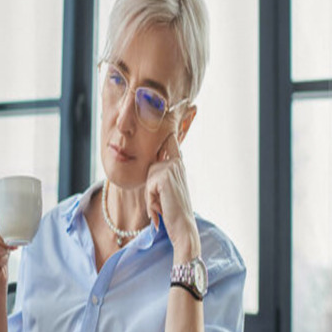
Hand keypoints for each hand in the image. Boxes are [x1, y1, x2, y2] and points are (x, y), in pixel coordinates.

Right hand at [0, 202, 12, 296]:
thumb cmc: (3, 245)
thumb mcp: (6, 227)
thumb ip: (11, 216)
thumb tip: (30, 210)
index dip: (7, 218)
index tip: (17, 222)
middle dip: (8, 238)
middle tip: (14, 241)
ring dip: (4, 251)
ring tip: (6, 251)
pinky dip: (1, 263)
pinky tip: (1, 261)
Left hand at [145, 133, 200, 260]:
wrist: (183, 229)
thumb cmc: (173, 213)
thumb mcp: (164, 191)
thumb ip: (159, 177)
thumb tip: (154, 166)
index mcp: (178, 164)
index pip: (170, 139)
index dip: (169, 125)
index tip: (179, 102)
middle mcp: (176, 163)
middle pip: (150, 166)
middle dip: (151, 188)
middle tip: (164, 201)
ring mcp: (171, 168)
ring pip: (148, 178)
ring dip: (151, 198)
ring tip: (162, 208)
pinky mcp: (165, 176)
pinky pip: (148, 187)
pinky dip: (151, 202)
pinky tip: (161, 210)